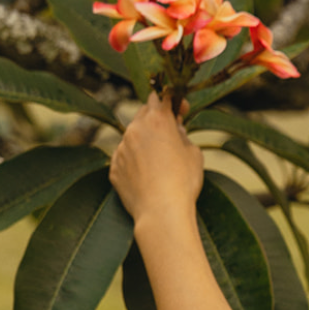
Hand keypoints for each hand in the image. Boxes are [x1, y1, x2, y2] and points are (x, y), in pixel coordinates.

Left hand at [109, 92, 203, 223]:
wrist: (161, 212)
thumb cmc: (183, 182)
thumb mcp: (194, 154)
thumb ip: (183, 136)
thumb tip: (175, 133)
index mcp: (158, 121)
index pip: (162, 97)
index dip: (173, 100)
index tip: (180, 110)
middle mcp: (135, 130)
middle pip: (144, 112)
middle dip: (157, 119)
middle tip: (171, 133)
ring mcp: (121, 149)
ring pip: (132, 136)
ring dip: (145, 140)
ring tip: (160, 160)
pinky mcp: (114, 167)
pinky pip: (125, 157)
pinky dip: (135, 160)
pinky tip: (148, 175)